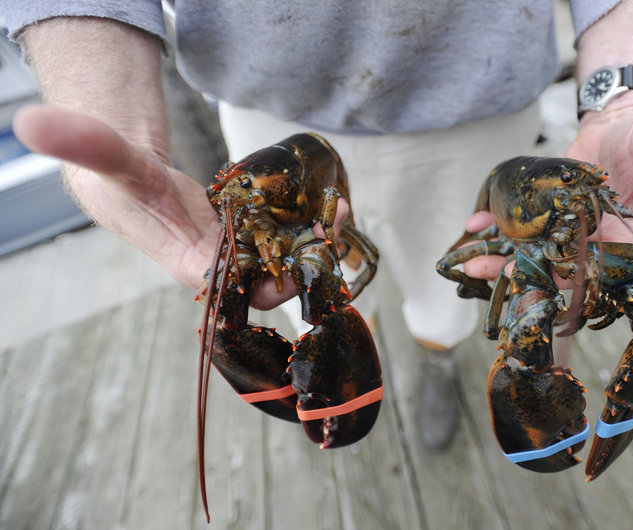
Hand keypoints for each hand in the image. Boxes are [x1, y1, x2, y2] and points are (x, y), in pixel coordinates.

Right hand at [13, 104, 349, 308]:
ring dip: (311, 244)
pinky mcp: (245, 237)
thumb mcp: (109, 159)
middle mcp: (216, 266)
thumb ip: (86, 144)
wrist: (125, 178)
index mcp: (188, 263)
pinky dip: (303, 228)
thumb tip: (33, 123)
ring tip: (341, 213)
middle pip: (267, 277)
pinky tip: (326, 208)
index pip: (232, 287)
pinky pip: (280, 240)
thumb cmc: (118, 177)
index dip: (266, 282)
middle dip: (303, 261)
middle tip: (333, 229)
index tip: (299, 266)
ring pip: (280, 260)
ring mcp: (234, 252)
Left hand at [461, 85, 632, 280]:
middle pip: (552, 271)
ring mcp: (562, 234)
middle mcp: (589, 246)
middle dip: (519, 276)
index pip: (596, 276)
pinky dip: (494, 230)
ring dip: (498, 258)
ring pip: (527, 256)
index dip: (569, 287)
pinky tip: (474, 223)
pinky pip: (516, 232)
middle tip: (487, 271)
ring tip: (468, 256)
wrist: (624, 126)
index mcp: (623, 243)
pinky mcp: (543, 219)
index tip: (541, 290)